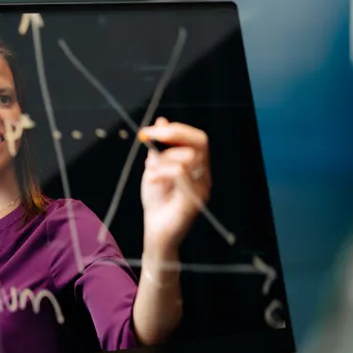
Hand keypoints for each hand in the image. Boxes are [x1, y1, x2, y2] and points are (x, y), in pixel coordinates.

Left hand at [139, 118, 210, 255]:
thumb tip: (162, 120)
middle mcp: (204, 175)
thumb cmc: (157, 203)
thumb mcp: (155, 169)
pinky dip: (162, 172)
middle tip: (148, 136)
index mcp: (198, 166)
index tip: (149, 130)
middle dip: (172, 134)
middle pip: (200, 142)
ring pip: (188, 157)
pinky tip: (151, 179)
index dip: (176, 129)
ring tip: (149, 171)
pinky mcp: (194, 200)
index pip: (197, 139)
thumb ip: (160, 148)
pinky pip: (181, 174)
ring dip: (163, 159)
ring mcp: (202, 188)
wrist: (156, 233)